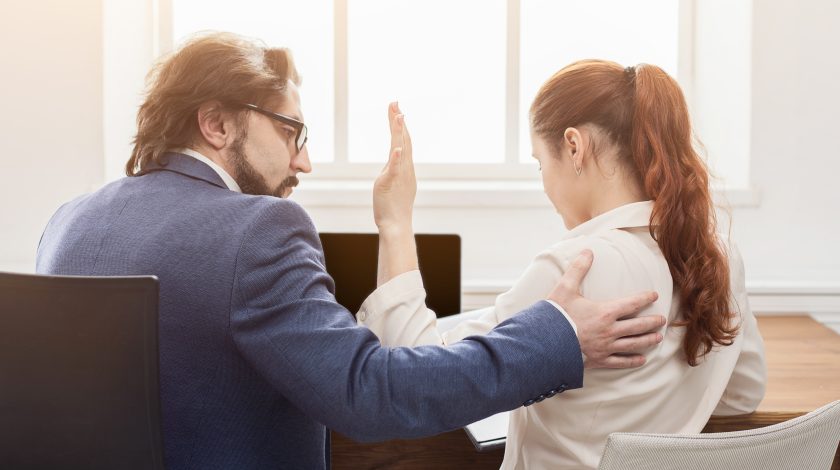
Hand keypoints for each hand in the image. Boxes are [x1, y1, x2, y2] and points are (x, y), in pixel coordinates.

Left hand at [373, 102, 415, 232]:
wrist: (397, 225)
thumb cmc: (393, 207)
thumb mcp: (394, 183)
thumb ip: (395, 170)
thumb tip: (395, 160)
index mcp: (405, 167)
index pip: (403, 141)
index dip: (400, 125)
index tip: (396, 109)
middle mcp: (405, 168)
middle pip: (403, 140)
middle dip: (398, 121)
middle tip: (395, 102)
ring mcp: (399, 175)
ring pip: (400, 149)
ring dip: (399, 132)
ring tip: (399, 115)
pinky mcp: (390, 183)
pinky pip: (394, 169)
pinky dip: (397, 158)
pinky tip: (397, 148)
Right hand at [548, 250, 664, 368]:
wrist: (545, 343)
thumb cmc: (556, 315)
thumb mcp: (565, 288)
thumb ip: (578, 269)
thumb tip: (588, 251)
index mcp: (605, 312)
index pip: (632, 303)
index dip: (645, 298)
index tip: (654, 295)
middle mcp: (610, 330)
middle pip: (638, 326)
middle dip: (652, 322)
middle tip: (662, 320)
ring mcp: (606, 347)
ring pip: (633, 344)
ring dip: (648, 340)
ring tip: (658, 337)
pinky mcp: (599, 360)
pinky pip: (621, 362)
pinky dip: (633, 361)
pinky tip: (641, 360)